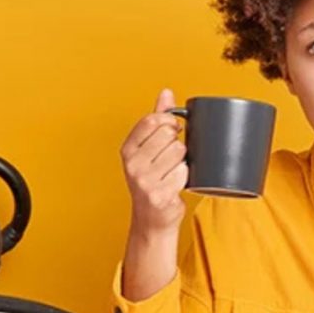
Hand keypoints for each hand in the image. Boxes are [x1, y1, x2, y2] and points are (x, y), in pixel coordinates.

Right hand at [121, 89, 187, 233]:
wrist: (152, 219)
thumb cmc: (153, 181)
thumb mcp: (148, 149)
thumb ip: (157, 119)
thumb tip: (166, 93)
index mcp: (128, 149)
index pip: (153, 120)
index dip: (169, 121)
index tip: (173, 129)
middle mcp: (132, 164)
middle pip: (169, 135)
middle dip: (177, 143)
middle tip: (172, 157)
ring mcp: (145, 180)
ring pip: (179, 152)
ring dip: (182, 161)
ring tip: (172, 172)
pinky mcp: (160, 194)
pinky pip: (184, 172)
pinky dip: (185, 177)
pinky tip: (175, 184)